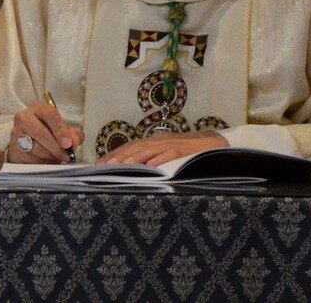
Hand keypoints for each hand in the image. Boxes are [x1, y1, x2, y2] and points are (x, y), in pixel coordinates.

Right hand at [8, 101, 83, 163]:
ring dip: (49, 155)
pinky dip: (41, 161)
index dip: (60, 130)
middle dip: (55, 146)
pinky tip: (46, 161)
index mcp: (39, 109)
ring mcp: (16, 132)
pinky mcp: (13, 148)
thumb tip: (75, 140)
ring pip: (35, 147)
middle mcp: (25, 117)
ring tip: (57, 158)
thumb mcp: (62, 131)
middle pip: (41, 132)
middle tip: (66, 156)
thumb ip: (72, 134)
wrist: (26, 145)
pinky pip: (29, 157)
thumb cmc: (47, 134)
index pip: (51, 115)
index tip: (68, 144)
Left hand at [97, 131, 225, 165]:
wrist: (210, 142)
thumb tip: (130, 169)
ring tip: (122, 166)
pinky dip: (159, 158)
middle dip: (119, 156)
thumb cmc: (185, 150)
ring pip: (149, 149)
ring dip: (135, 157)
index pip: (129, 147)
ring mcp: (170, 144)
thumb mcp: (164, 151)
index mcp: (152, 141)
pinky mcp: (183, 149)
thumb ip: (150, 157)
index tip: (100, 164)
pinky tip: (150, 165)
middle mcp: (158, 140)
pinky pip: (170, 153)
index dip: (114, 154)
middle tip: (105, 166)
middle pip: (135, 147)